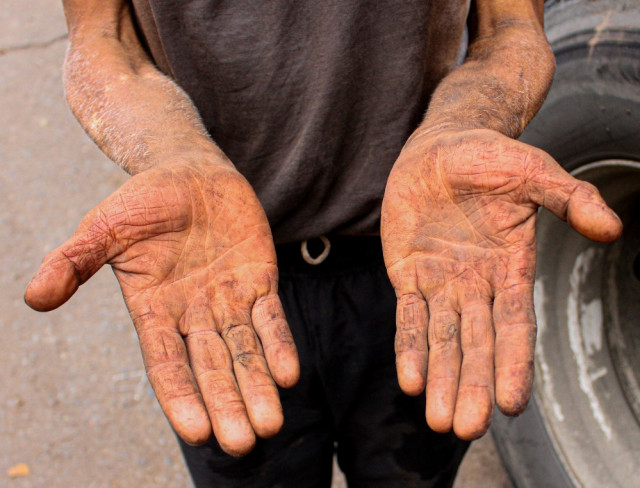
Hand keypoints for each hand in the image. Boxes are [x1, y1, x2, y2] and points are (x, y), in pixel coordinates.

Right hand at [25, 160, 298, 454]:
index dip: (181, 397)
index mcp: (153, 310)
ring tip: (270, 424)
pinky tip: (288, 374)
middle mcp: (193, 313)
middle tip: (241, 443)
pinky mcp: (258, 279)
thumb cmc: (143, 201)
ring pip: (244, 350)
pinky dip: (279, 343)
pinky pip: (270, 317)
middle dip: (226, 403)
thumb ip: (73, 261)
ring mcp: (228, 299)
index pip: (166, 364)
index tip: (197, 431)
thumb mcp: (103, 228)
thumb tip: (33, 298)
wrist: (190, 171)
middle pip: (211, 367)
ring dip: (257, 385)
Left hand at [381, 128, 621, 439]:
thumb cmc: (490, 158)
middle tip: (467, 428)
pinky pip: (408, 316)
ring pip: (441, 340)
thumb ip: (570, 199)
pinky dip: (409, 346)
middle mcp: (477, 285)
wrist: (441, 147)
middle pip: (476, 345)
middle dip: (472, 386)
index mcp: (512, 269)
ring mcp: (440, 283)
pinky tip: (409, 380)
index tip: (512, 405)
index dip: (513, 364)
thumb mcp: (535, 173)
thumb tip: (611, 228)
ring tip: (440, 421)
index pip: (515, 326)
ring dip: (440, 379)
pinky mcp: (408, 274)